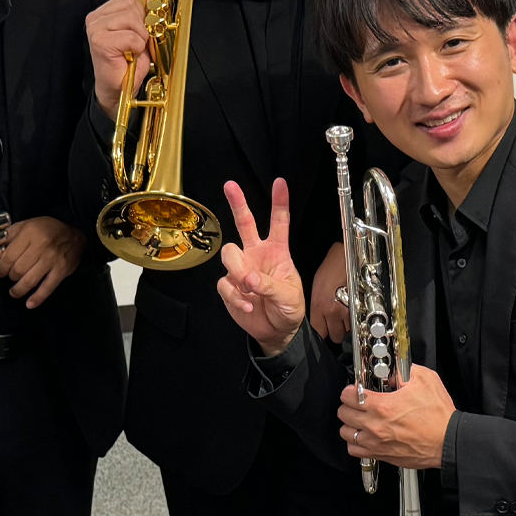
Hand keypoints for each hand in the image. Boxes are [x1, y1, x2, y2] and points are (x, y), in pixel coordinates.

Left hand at [0, 217, 85, 308]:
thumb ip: (7, 238)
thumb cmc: (48, 230)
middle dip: (9, 276)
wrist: (75, 235)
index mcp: (30, 233)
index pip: (8, 256)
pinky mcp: (61, 271)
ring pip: (29, 280)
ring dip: (18, 290)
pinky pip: (47, 288)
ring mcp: (52, 259)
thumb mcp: (26, 225)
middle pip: (17, 270)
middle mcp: (41, 246)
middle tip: (9, 277)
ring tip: (14, 291)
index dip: (0, 267)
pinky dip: (37, 298)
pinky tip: (30, 303)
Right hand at [87, 0, 153, 119]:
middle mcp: (96, 18)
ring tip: (133, 50)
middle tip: (137, 45)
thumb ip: (144, 15)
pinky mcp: (99, 41)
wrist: (117, 89)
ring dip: (139, 38)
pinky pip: (131, 37)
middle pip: (131, 5)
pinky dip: (136, 48)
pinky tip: (129, 56)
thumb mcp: (140, 35)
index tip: (141, 32)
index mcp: (103, 13)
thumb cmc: (127, 65)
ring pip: (132, 19)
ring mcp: (95, 28)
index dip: (142, 15)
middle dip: (141, 27)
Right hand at [214, 178, 304, 356]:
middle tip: (230, 186)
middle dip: (238, 203)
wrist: (277, 331)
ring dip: (238, 270)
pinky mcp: (230, 286)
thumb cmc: (288, 309)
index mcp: (277, 252)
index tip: (279, 184)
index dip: (279, 203)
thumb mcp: (290, 297)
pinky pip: (225, 284)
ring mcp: (241, 269)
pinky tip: (248, 306)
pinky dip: (236, 297)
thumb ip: (270, 285)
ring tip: (249, 286)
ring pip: (229, 254)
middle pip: (245, 223)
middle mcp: (257, 255)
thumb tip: (249, 279)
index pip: (279, 223)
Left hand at [307, 240, 349, 343]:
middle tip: (337, 321)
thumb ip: (318, 306)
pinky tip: (356, 312)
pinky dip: (358, 321)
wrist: (349, 255)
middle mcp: (333, 312)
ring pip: (348, 332)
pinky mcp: (362, 309)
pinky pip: (359, 324)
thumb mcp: (318, 286)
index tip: (324, 329)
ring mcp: (349, 312)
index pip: (319, 331)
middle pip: (335, 336)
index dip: (322, 331)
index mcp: (320, 305)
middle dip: (336, 330)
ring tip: (347, 315)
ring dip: (348, 326)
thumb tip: (320, 317)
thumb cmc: (333, 266)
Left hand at [339, 365, 453, 470]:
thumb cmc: (439, 416)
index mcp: (383, 406)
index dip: (350, 390)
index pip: (348, 395)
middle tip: (357, 403)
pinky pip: (354, 450)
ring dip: (350, 424)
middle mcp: (375, 426)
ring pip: (345, 432)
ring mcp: (376, 442)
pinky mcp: (381, 455)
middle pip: (343, 413)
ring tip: (359, 419)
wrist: (448, 441)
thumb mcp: (425, 380)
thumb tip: (393, 370)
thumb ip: (404, 370)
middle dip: (348, 405)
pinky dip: (355, 442)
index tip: (356, 390)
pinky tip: (363, 436)